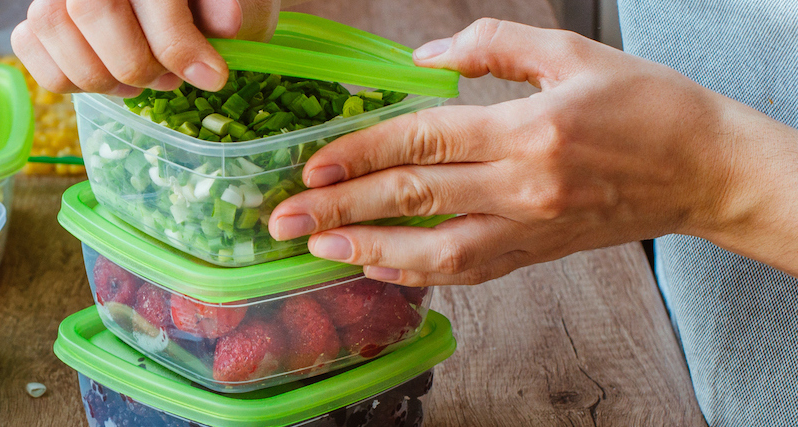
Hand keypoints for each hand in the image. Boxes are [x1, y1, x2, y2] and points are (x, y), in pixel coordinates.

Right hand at [11, 0, 282, 96]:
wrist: (189, 6)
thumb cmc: (209, 2)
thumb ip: (229, 6)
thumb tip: (227, 24)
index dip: (178, 43)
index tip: (211, 77)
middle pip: (90, 10)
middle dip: (136, 62)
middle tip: (170, 81)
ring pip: (51, 26)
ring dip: (101, 74)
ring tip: (144, 81)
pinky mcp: (37, 12)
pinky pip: (29, 44)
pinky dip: (67, 76)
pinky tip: (110, 79)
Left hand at [267, 18, 797, 285]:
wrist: (708, 169)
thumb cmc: (646, 103)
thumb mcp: (571, 51)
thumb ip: (491, 45)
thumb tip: (418, 58)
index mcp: (528, 130)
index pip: (424, 141)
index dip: (361, 153)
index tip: (312, 165)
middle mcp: (524, 187)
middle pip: (414, 198)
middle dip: (342, 208)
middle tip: (285, 217)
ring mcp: (530, 229)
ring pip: (435, 250)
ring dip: (369, 251)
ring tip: (318, 249)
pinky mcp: (536, 254)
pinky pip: (466, 270)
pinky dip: (416, 272)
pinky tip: (376, 267)